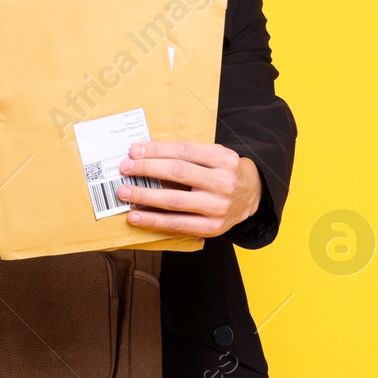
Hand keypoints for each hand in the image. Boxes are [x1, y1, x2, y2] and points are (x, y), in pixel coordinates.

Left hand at [116, 141, 261, 237]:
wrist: (253, 196)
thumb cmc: (225, 172)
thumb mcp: (216, 155)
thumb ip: (189, 153)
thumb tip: (147, 153)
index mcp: (224, 159)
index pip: (184, 150)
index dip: (157, 150)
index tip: (134, 150)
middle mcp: (223, 182)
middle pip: (178, 173)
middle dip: (147, 169)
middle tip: (125, 168)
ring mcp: (218, 207)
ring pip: (174, 200)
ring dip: (144, 195)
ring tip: (124, 191)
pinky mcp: (213, 228)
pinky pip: (177, 224)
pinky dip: (153, 220)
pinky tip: (136, 216)